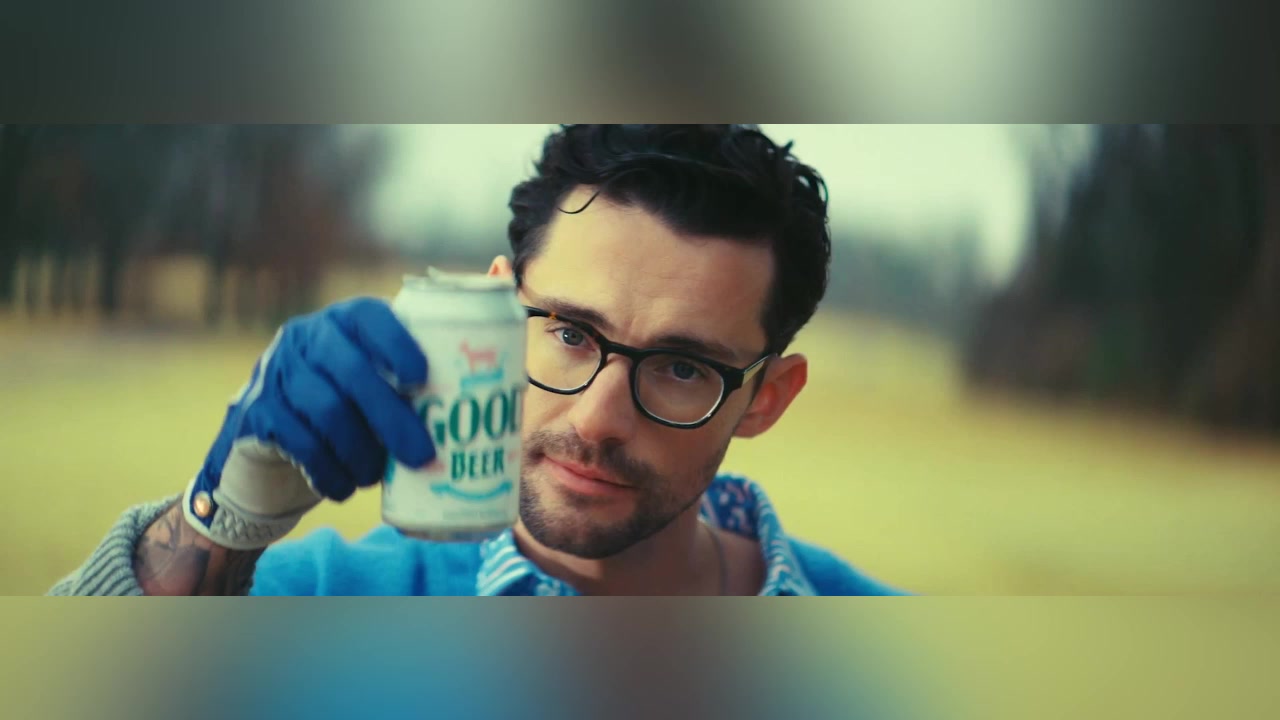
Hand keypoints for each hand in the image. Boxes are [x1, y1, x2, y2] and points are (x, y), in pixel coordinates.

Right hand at [181, 298, 435, 549]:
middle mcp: (308, 338)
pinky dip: (328, 471)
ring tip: (376, 476)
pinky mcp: (257, 412)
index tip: (422, 379)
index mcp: (346, 322)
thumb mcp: (375, 383)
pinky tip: (344, 487)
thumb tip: (494, 414)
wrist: (268, 437)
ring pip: (326, 411)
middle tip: (422, 455)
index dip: (397, 344)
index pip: (370, 318)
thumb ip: (418, 384)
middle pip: (353, 373)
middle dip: (392, 418)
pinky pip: (299, 443)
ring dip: (360, 452)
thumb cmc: (346, 407)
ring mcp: (277, 372)